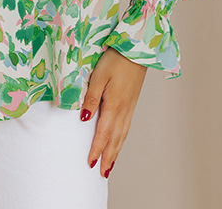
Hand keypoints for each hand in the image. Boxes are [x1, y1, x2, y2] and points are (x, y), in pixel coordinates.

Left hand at [80, 46, 147, 177]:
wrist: (137, 49)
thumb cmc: (116, 59)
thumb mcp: (99, 76)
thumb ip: (90, 98)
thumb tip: (84, 119)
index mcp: (114, 105)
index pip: (103, 134)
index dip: (96, 150)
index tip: (89, 163)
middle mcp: (123, 109)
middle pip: (115, 139)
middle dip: (107, 157)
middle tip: (102, 173)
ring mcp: (130, 106)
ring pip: (122, 135)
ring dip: (115, 151)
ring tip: (109, 164)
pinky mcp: (132, 101)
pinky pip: (126, 126)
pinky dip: (122, 139)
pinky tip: (119, 140)